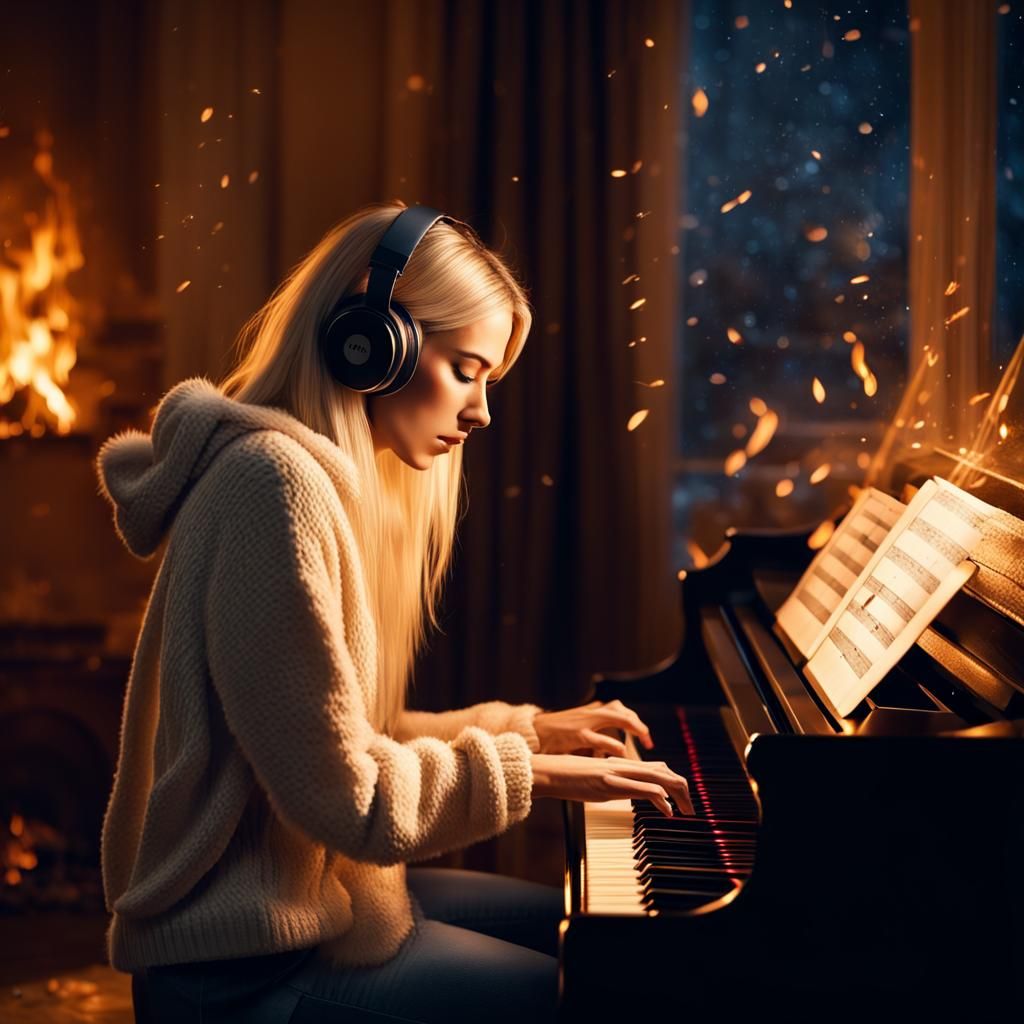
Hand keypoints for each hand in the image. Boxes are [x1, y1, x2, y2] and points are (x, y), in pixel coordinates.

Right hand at [530, 753, 694, 816]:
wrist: (547, 771)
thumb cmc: (567, 776)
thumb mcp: (595, 779)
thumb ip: (612, 782)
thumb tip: (625, 791)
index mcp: (620, 764)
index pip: (656, 768)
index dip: (674, 781)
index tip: (681, 799)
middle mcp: (622, 765)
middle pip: (664, 771)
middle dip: (683, 789)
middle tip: (690, 809)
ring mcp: (616, 773)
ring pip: (658, 777)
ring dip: (678, 794)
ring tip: (685, 810)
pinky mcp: (609, 784)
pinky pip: (641, 789)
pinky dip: (660, 799)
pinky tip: (666, 811)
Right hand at [532, 700, 654, 756]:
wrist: (531, 733)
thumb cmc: (555, 734)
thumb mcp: (577, 728)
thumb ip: (595, 733)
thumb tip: (615, 747)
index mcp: (591, 712)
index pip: (619, 709)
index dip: (634, 721)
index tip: (644, 737)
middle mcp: (590, 713)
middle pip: (622, 710)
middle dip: (638, 725)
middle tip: (648, 741)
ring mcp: (584, 722)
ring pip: (616, 716)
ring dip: (633, 727)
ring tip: (643, 740)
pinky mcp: (576, 735)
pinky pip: (600, 738)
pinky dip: (613, 745)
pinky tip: (621, 753)